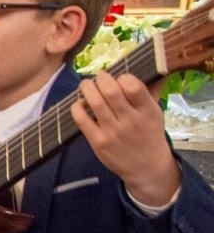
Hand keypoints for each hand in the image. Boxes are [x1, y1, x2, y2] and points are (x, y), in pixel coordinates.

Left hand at [72, 71, 179, 205]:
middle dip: (100, 79)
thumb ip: (150, 91)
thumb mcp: (155, 113)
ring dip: (86, 88)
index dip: (122, 77)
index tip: (119, 79)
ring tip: (87, 85)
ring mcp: (113, 132)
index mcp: (148, 111)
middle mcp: (131, 120)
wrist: (146, 167)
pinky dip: (77, 107)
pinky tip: (80, 104)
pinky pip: (81, 119)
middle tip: (98, 78)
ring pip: (94, 102)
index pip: (133, 86)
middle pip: (110, 91)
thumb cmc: (149, 134)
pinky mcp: (98, 142)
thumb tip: (155, 65)